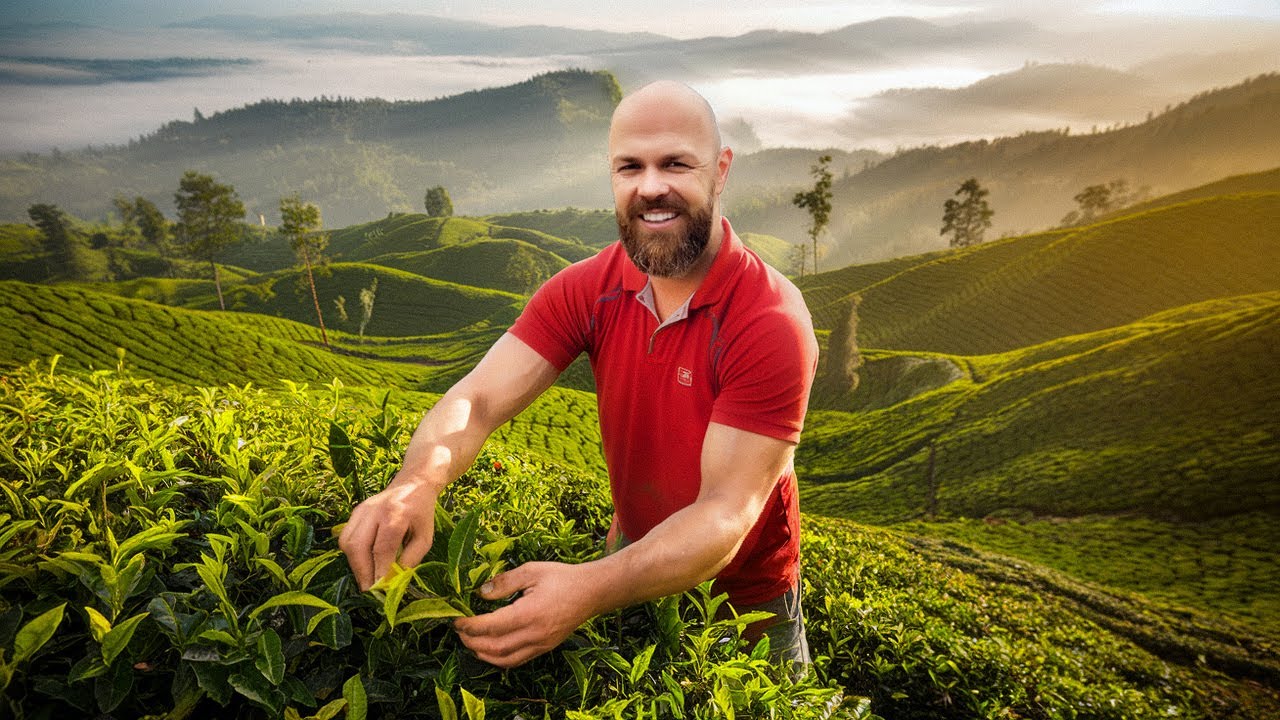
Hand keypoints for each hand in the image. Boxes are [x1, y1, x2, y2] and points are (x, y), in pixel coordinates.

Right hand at [338, 480, 437, 589]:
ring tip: (367, 577)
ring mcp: (361, 510)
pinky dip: (352, 555)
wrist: (412, 484)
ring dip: (355, 565)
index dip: (379, 570)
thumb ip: (410, 560)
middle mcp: (374, 510)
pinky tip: (364, 563)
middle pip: (358, 545)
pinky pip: (345, 537)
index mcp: (396, 514)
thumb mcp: (425, 538)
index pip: (382, 547)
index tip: (380, 589)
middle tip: (369, 588)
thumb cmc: (421, 514)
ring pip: (347, 542)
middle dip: (362, 571)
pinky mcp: (354, 512)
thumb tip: (392, 582)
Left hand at [453, 562, 597, 667]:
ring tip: (470, 641)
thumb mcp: (532, 570)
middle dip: (471, 641)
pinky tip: (490, 649)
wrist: (592, 592)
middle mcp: (535, 634)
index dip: (469, 625)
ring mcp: (541, 644)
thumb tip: (480, 592)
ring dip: (483, 654)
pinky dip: (499, 659)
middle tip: (459, 630)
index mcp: (530, 614)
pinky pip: (518, 661)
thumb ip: (505, 582)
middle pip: (494, 647)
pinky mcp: (545, 648)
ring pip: (505, 659)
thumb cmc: (562, 578)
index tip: (456, 619)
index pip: (491, 626)